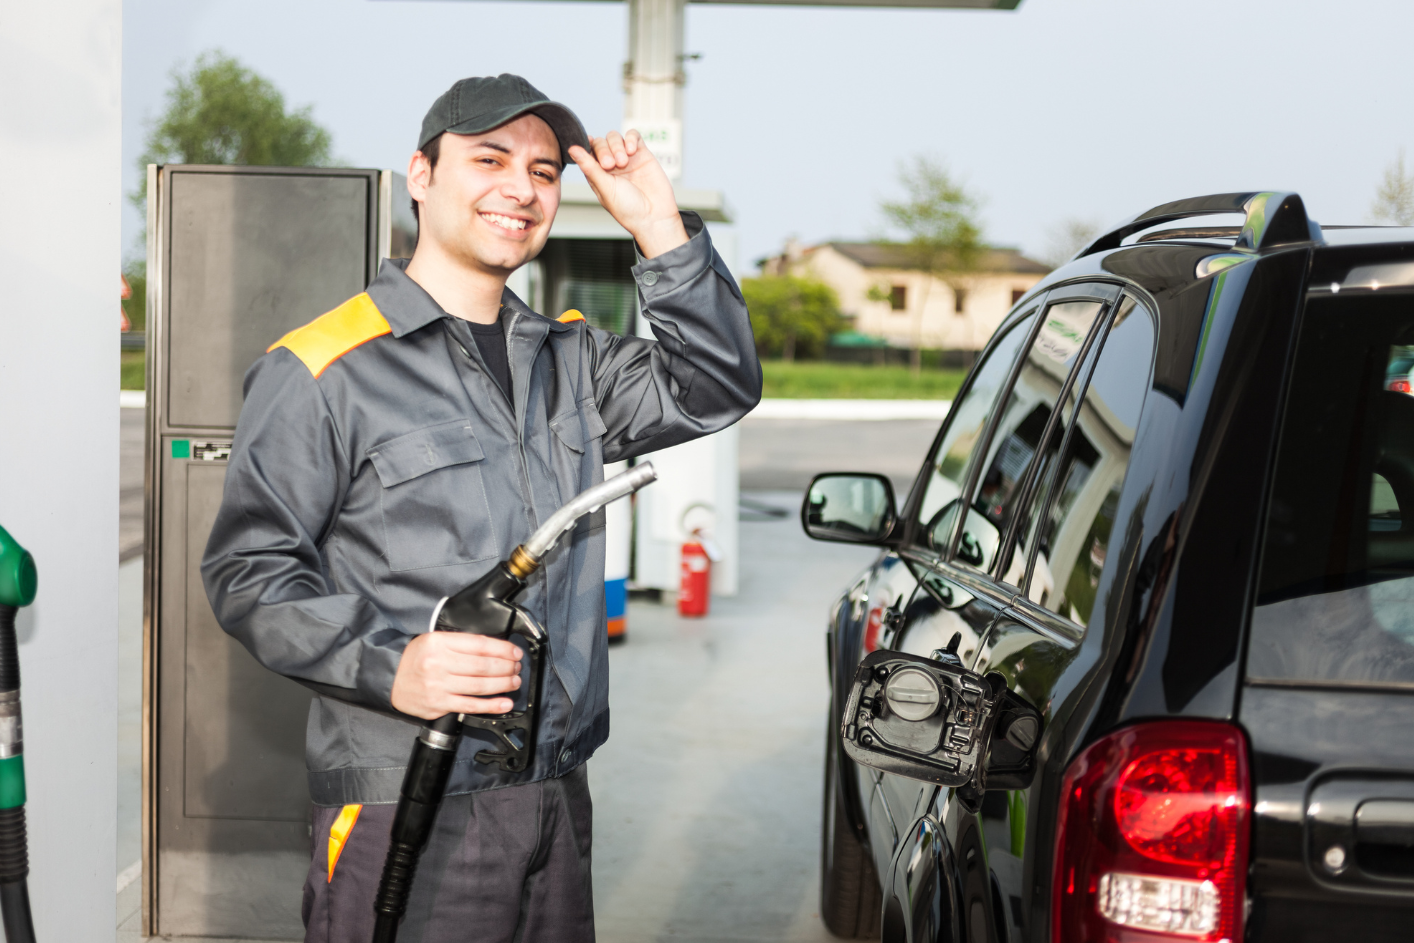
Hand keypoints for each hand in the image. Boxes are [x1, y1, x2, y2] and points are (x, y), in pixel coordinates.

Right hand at [391, 631, 522, 719]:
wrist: (389, 679)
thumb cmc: (415, 659)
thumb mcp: (435, 640)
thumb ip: (461, 644)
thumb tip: (494, 649)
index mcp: (439, 642)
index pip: (480, 645)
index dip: (503, 649)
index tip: (515, 652)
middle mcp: (439, 663)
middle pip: (483, 666)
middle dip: (506, 667)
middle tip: (517, 667)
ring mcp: (439, 686)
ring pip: (480, 685)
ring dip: (503, 684)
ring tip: (514, 682)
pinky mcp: (439, 705)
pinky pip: (470, 705)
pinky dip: (491, 705)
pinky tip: (504, 703)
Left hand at [569, 130, 688, 258]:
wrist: (654, 216)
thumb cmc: (628, 209)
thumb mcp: (605, 188)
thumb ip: (589, 167)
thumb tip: (572, 149)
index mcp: (598, 174)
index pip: (587, 152)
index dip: (586, 146)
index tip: (587, 144)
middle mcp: (611, 165)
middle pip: (600, 143)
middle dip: (603, 150)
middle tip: (610, 165)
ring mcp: (627, 158)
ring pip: (615, 137)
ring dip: (616, 146)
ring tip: (623, 162)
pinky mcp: (642, 154)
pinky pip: (634, 136)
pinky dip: (631, 139)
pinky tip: (632, 151)